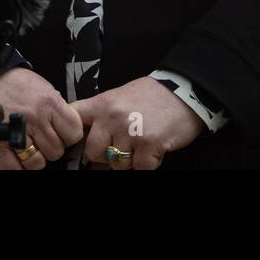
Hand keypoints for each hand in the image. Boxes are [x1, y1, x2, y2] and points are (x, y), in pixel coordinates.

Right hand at [0, 67, 82, 169]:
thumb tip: (68, 127)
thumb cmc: (16, 84)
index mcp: (49, 102)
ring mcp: (16, 133)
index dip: (69, 136)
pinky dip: (18, 165)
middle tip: (42, 139)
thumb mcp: (44, 88)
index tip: (63, 134)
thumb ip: (57, 108)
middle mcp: (35, 118)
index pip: (73, 133)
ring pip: (38, 162)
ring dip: (35, 158)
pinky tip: (17, 154)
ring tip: (29, 146)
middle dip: (51, 147)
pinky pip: (15, 168)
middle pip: (56, 151)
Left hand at [71, 76, 204, 169]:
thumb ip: (105, 116)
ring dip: (130, 160)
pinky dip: (149, 163)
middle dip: (106, 154)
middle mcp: (113, 117)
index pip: (73, 117)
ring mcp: (130, 132)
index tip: (81, 138)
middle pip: (93, 151)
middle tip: (123, 145)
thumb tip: (93, 148)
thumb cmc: (154, 96)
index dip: (73, 133)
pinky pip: (140, 168)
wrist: (187, 91)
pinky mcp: (149, 145)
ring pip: (117, 164)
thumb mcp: (123, 96)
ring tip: (143, 143)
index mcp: (103, 103)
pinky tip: (155, 148)